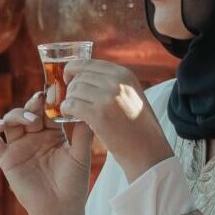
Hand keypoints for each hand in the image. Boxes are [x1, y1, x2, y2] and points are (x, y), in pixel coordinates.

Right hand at [0, 89, 92, 214]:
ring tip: (29, 119)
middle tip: (41, 99)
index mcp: (53, 134)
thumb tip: (86, 108)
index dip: (50, 100)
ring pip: (11, 121)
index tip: (55, 90)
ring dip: (17, 114)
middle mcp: (34, 137)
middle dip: (33, 103)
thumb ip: (82, 133)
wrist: (60, 209)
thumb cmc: (74, 184)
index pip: (48, 110)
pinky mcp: (6, 159)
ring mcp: (19, 147)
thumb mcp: (81, 156)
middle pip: (28, 111)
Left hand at [60, 58, 172, 178]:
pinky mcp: (98, 115)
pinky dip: (66, 109)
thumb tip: (85, 75)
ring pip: (74, 90)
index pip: (89, 63)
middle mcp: (116, 81)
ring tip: (72, 110)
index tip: (69, 80)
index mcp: (124, 74)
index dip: (74, 70)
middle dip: (71, 88)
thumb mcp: (132, 94)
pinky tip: (68, 115)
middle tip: (71, 100)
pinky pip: (71, 105)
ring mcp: (107, 97)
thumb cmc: (139, 126)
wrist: (148, 150)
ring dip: (69, 100)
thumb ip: (113, 83)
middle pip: (80, 76)